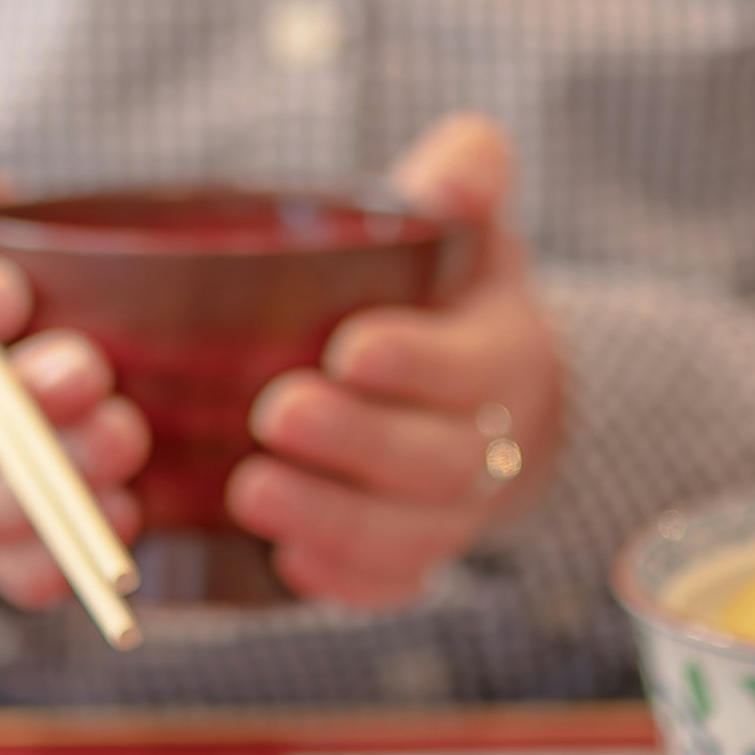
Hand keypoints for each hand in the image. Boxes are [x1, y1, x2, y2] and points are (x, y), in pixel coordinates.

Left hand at [231, 114, 565, 609]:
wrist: (486, 394)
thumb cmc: (451, 293)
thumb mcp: (469, 225)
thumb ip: (466, 178)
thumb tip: (453, 170)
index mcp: (505, 352)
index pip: (472, 366)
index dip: (417, 362)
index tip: (348, 346)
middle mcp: (489, 443)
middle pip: (439, 463)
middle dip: (358, 444)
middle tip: (275, 413)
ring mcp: (451, 512)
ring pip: (410, 534)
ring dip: (332, 518)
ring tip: (250, 491)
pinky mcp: (410, 555)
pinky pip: (390, 584)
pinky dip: (343, 580)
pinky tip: (283, 561)